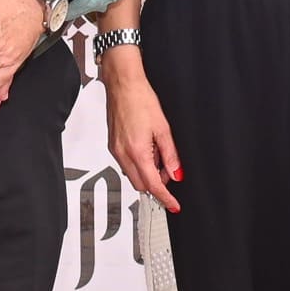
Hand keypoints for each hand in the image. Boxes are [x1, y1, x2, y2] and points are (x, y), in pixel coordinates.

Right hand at [100, 51, 183, 211]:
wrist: (123, 85)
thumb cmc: (140, 100)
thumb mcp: (163, 128)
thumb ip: (171, 154)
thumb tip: (176, 173)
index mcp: (137, 152)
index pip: (153, 185)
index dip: (165, 198)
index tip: (173, 205)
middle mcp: (123, 154)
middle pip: (141, 184)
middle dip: (157, 182)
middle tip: (170, 169)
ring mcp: (116, 150)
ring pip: (133, 175)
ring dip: (148, 172)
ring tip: (159, 152)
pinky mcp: (113, 145)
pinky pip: (127, 164)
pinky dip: (139, 163)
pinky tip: (148, 148)